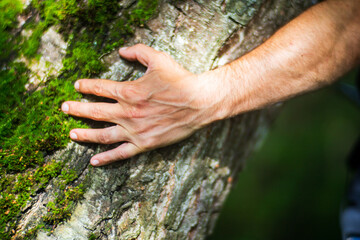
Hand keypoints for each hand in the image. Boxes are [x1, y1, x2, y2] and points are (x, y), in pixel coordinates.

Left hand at [61, 44, 222, 165]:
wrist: (199, 103)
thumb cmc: (180, 80)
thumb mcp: (158, 59)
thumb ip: (137, 52)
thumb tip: (121, 50)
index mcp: (129, 91)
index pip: (99, 88)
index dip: (86, 86)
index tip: (77, 86)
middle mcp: (127, 112)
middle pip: (95, 112)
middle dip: (77, 109)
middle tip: (64, 109)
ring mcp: (135, 130)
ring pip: (103, 135)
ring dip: (85, 134)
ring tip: (72, 134)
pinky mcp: (144, 144)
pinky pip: (121, 153)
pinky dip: (106, 158)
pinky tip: (94, 161)